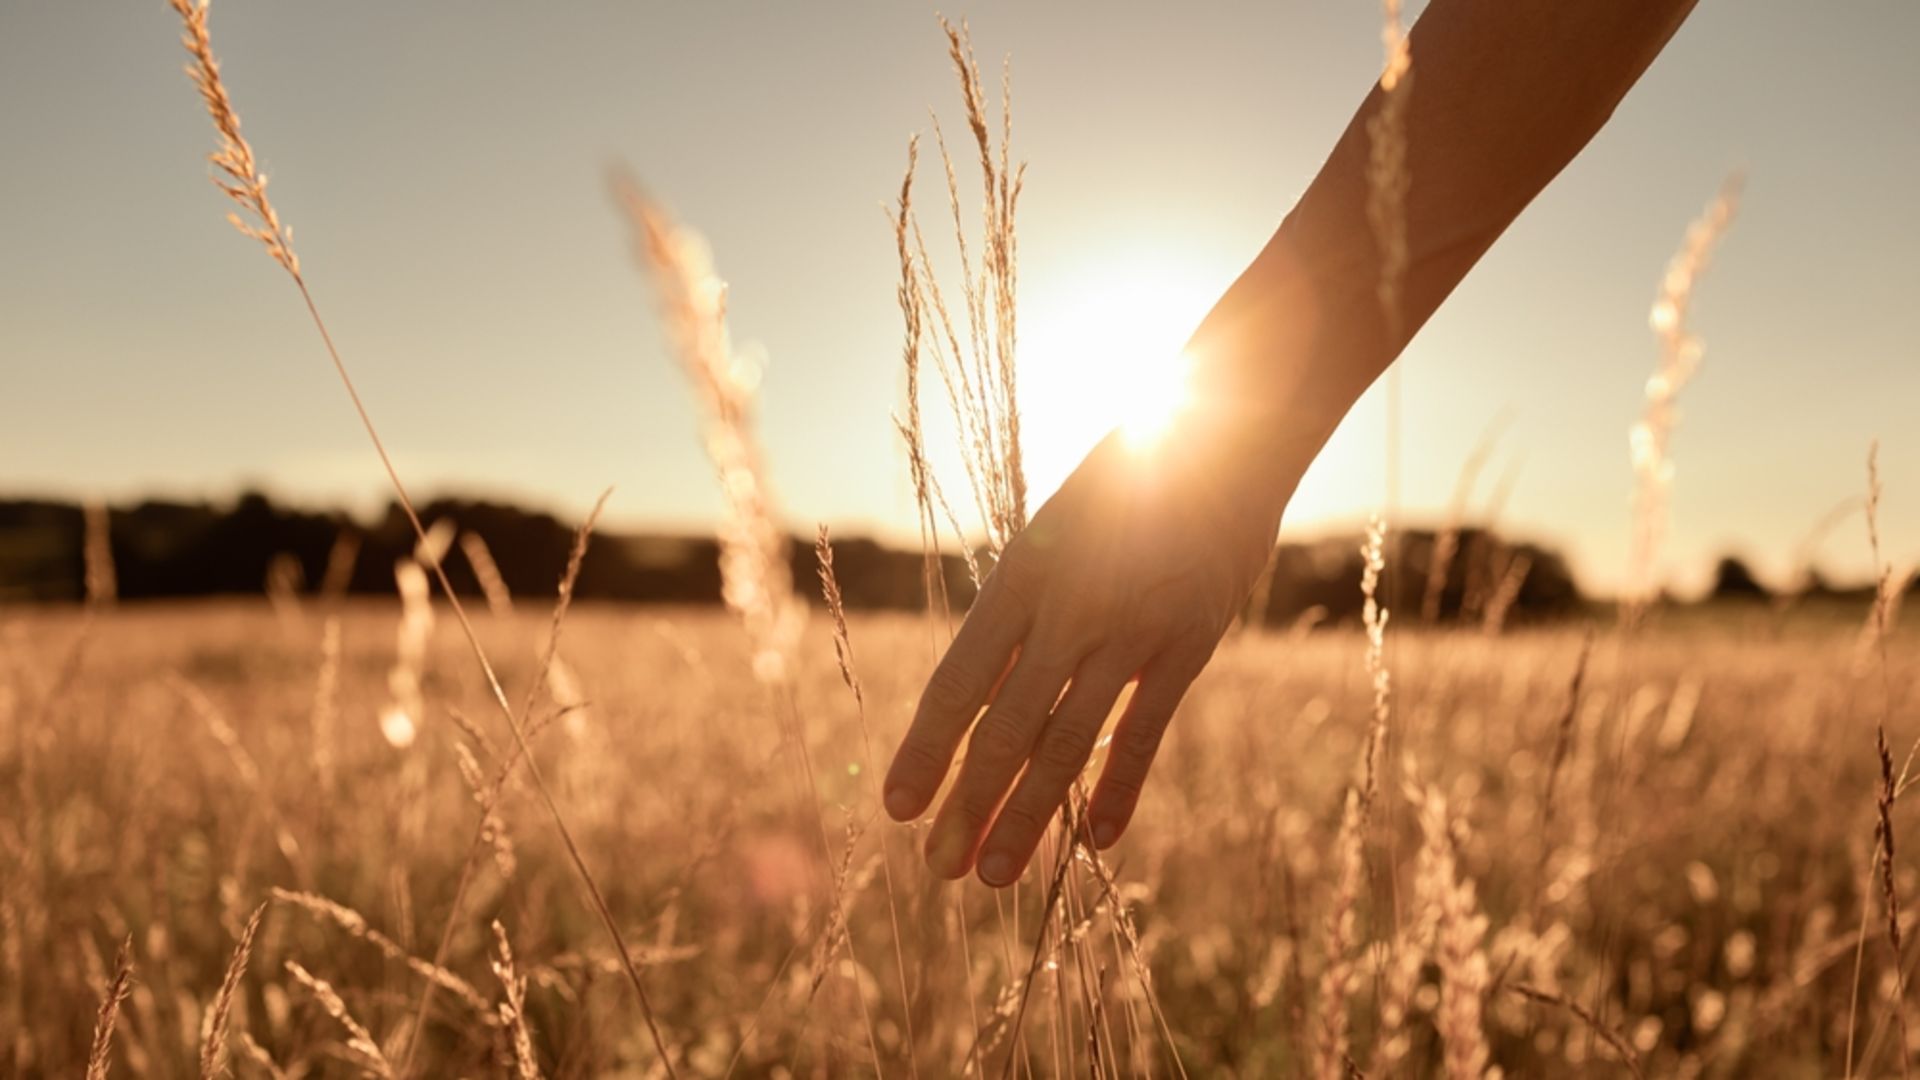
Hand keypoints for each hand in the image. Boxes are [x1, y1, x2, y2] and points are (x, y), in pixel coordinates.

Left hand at [882, 415, 1297, 886]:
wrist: (1225, 434)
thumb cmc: (1127, 474)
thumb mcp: (1052, 523)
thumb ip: (1023, 603)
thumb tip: (984, 682)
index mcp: (1020, 577)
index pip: (957, 684)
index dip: (924, 752)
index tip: (895, 808)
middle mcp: (1067, 613)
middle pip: (1004, 732)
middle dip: (965, 808)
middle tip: (935, 870)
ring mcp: (1130, 635)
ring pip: (1066, 747)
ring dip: (1027, 819)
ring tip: (994, 876)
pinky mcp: (1187, 648)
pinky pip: (1142, 736)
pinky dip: (1119, 793)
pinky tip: (1097, 845)